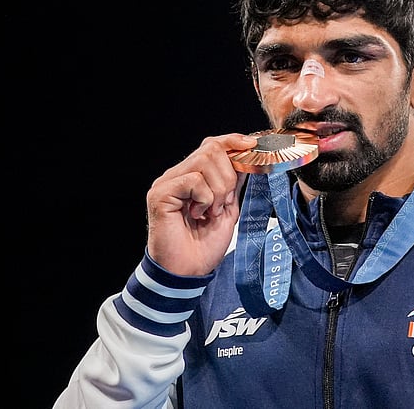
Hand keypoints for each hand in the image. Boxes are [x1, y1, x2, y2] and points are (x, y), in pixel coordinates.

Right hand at [145, 133, 257, 275]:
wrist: (188, 271)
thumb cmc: (204, 245)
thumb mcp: (229, 208)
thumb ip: (234, 183)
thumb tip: (248, 158)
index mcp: (192, 176)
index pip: (213, 145)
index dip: (233, 141)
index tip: (253, 145)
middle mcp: (177, 175)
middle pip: (211, 149)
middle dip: (228, 177)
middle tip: (224, 203)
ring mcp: (166, 183)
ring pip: (204, 163)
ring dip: (217, 190)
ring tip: (211, 211)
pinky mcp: (160, 194)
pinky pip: (193, 180)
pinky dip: (204, 198)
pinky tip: (198, 214)